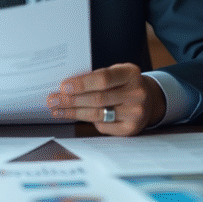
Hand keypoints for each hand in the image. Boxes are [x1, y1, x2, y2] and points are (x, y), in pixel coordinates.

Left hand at [46, 63, 165, 135]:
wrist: (149, 99)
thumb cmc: (124, 83)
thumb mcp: (117, 72)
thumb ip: (97, 77)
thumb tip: (66, 86)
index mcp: (131, 73)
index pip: (104, 79)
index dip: (82, 83)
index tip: (63, 86)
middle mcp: (136, 93)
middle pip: (98, 99)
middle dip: (71, 100)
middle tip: (53, 100)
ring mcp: (135, 113)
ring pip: (97, 114)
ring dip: (73, 112)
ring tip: (56, 109)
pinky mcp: (131, 129)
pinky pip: (103, 126)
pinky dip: (87, 120)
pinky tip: (73, 116)